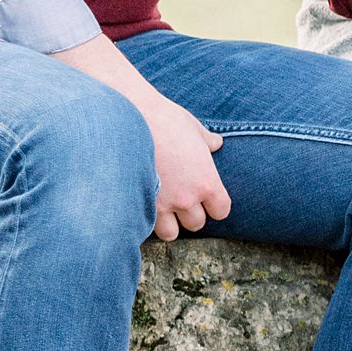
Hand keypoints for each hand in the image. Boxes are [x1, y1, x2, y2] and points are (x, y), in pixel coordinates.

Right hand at [55, 30, 231, 240]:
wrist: (130, 117)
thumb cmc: (164, 118)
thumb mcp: (191, 126)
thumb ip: (206, 140)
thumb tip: (216, 143)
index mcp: (207, 181)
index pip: (221, 211)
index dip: (215, 205)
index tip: (207, 197)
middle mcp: (187, 198)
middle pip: (196, 223)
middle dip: (190, 213)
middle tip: (180, 197)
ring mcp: (162, 205)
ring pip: (171, 233)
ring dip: (168, 223)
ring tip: (161, 206)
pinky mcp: (138, 204)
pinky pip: (146, 227)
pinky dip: (146, 219)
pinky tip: (142, 203)